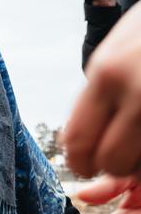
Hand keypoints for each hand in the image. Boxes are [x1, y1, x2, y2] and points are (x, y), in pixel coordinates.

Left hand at [64, 4, 140, 176]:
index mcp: (108, 71)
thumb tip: (80, 141)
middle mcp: (139, 90)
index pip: (78, 139)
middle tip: (123, 158)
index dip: (80, 161)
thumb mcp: (121, 47)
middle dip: (116, 166)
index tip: (86, 167)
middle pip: (111, 161)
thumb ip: (101, 90)